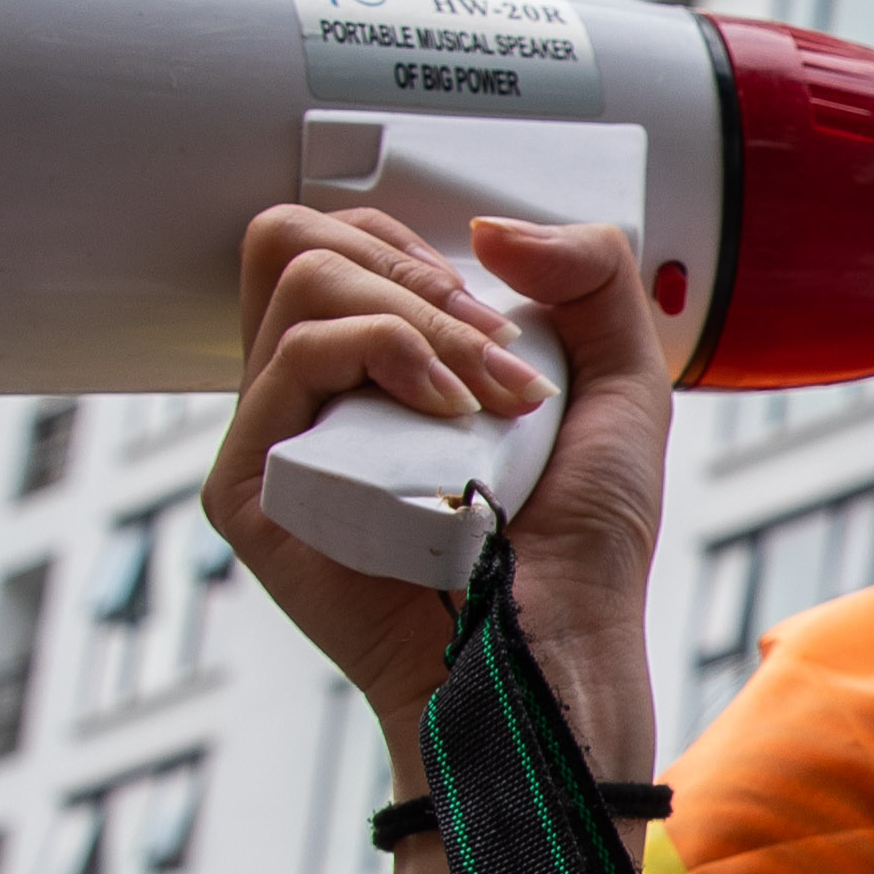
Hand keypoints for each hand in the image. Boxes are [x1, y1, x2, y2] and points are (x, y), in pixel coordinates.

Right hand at [201, 200, 675, 783]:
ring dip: (420, 318)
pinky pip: (296, 357)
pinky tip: (450, 417)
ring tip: (487, 400)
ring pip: (302, 279)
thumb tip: (485, 226)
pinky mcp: (251, 486)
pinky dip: (390, 353)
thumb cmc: (583, 544)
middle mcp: (311, 397)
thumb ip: (589, 274)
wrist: (559, 647)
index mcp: (373, 367)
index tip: (500, 312)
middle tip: (495, 351)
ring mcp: (275, 438)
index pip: (340, 242)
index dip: (413, 245)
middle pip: (299, 241)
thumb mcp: (622, 380)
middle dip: (415, 271)